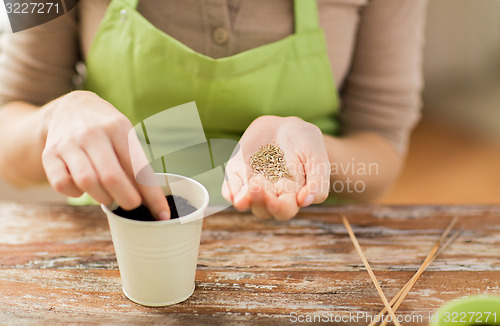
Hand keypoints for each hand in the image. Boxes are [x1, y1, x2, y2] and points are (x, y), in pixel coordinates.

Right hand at [41, 91, 169, 219]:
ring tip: (110, 197)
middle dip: (127, 199)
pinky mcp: (49, 154)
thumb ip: (136, 163)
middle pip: (111, 177)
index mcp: (118, 128)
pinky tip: (84, 189)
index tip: (162, 214)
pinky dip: (75, 193)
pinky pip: (61, 183)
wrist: (72, 107)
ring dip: (103, 197)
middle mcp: (93, 134)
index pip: (139, 168)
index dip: (152, 195)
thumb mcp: (126, 135)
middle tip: (133, 205)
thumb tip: (151, 200)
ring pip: (87, 182)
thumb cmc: (107, 128)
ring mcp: (69, 143)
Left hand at [222, 116, 330, 219]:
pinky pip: (230, 188)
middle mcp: (270, 193)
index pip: (284, 210)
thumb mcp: (317, 157)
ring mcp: (251, 183)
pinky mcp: (237, 172)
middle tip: (258, 188)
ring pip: (245, 202)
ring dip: (244, 199)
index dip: (279, 209)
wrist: (286, 124)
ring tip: (250, 186)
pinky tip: (232, 190)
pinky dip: (229, 191)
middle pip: (263, 210)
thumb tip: (305, 201)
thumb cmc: (306, 143)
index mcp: (291, 194)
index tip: (278, 200)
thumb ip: (317, 181)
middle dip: (260, 202)